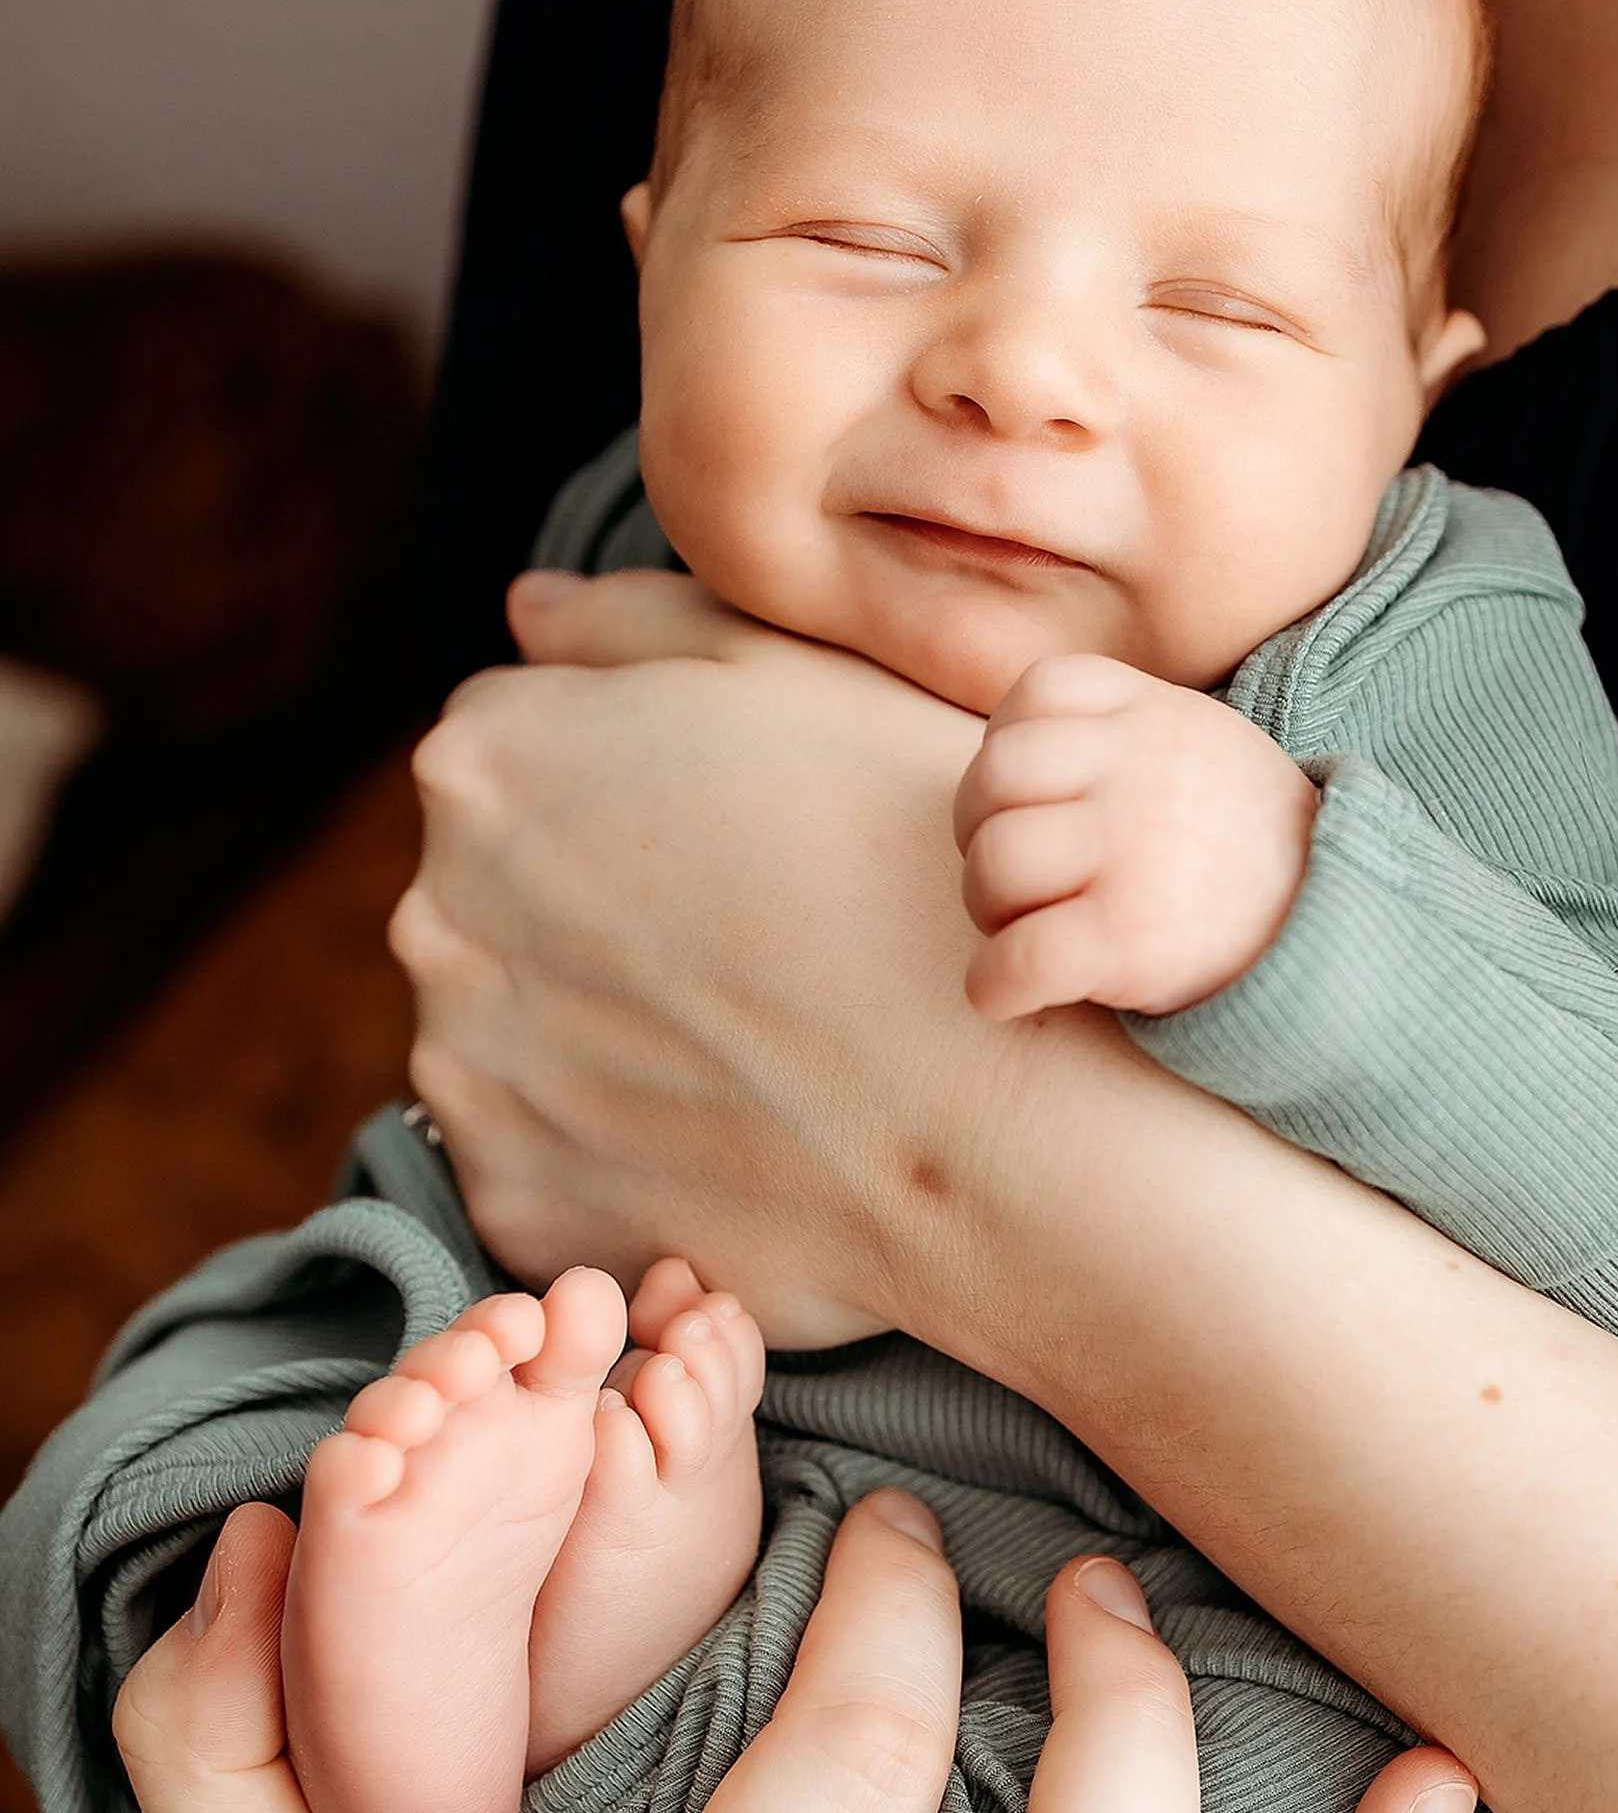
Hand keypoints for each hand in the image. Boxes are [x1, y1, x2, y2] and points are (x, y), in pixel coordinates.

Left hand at [394, 570, 988, 1336]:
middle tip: (747, 951)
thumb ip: (630, 625)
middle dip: (590, 916)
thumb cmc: (911, 863)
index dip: (625, 791)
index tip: (726, 837)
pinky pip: (547, 1162)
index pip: (508, 759)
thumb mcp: (794, 675)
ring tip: (746, 1045)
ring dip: (595, 1037)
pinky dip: (616, 1153)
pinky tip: (726, 1130)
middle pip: (493, 900)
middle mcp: (437, 916)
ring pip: (512, 1034)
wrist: (984, 1109)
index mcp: (485, 765)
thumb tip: (522, 613)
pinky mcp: (510, 1199)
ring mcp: (464, 1072)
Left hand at [953, 656, 1318, 1020]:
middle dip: (981, 835)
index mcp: (1154, 714)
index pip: (1035, 695)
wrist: (1339, 930)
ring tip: (1024, 931)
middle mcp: (1138, 771)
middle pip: (994, 780)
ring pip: (995, 864)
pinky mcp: (1129, 939)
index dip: (1010, 749)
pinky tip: (1009, 994)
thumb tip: (1006, 755)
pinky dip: (993, 985)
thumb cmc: (1244, 844)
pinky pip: (1015, 959)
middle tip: (1019, 879)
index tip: (1036, 797)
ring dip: (988, 910)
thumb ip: (1117, 730)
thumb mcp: (1201, 744)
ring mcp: (1132, 851)